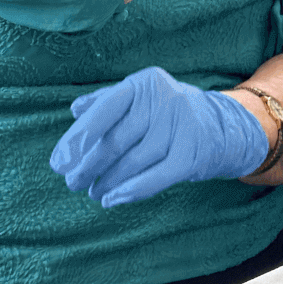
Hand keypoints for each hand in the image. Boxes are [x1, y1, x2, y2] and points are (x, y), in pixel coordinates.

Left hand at [49, 66, 269, 206]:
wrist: (223, 126)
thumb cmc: (168, 114)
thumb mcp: (142, 98)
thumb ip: (108, 101)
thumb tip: (76, 110)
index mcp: (146, 84)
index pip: (106, 109)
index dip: (80, 137)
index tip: (59, 161)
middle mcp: (165, 99)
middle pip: (117, 140)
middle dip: (89, 165)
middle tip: (72, 181)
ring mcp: (182, 126)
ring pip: (133, 161)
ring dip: (107, 181)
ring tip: (93, 192)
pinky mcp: (193, 153)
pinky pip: (157, 176)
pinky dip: (131, 191)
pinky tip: (111, 199)